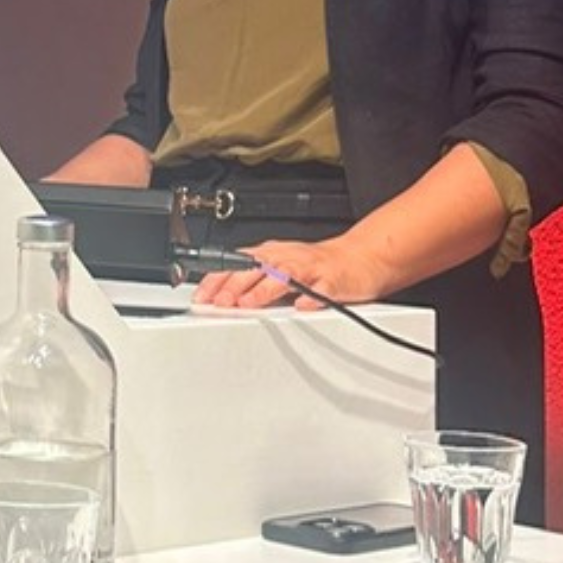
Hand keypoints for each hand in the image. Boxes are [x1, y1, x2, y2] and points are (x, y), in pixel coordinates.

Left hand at [191, 235, 392, 310]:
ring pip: (285, 276)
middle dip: (235, 286)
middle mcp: (287, 259)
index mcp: (271, 255)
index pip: (237, 264)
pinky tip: (302, 307)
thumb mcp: (279, 267)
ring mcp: (311, 269)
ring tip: (249, 303)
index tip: (201, 297)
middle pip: (257, 268)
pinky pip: (322, 289)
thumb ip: (253, 281)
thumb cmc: (317, 266)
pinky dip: (312, 298)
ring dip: (265, 290)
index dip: (217, 280)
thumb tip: (220, 297)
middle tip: (220, 303)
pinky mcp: (334, 281)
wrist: (361, 258)